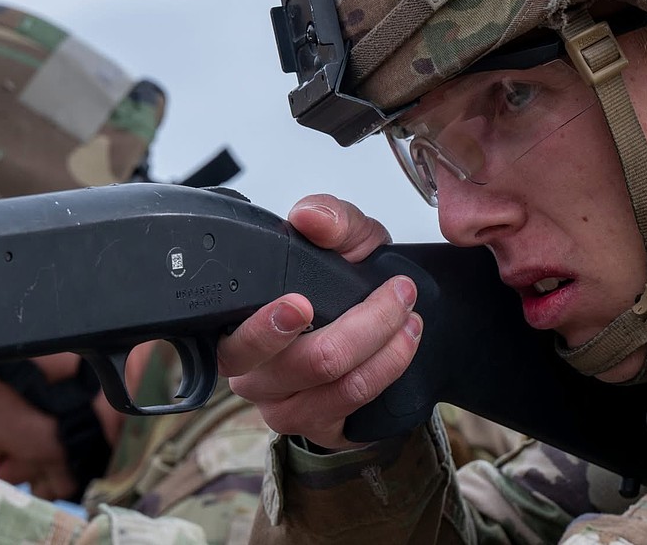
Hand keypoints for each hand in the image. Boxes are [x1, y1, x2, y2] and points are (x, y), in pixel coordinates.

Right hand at [219, 195, 423, 449]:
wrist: (372, 327)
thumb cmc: (341, 283)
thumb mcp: (344, 240)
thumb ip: (330, 219)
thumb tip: (310, 217)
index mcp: (236, 326)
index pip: (237, 337)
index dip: (266, 325)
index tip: (302, 303)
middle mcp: (251, 375)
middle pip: (303, 363)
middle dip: (363, 325)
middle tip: (398, 293)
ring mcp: (283, 409)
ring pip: (337, 386)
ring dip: (387, 349)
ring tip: (410, 316)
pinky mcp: (318, 429)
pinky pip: (355, 406)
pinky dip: (388, 371)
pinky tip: (404, 345)